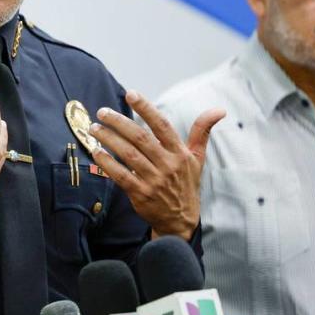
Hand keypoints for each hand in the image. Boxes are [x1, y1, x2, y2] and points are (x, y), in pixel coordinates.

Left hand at [88, 90, 223, 238]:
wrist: (180, 221)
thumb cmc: (186, 184)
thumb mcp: (197, 158)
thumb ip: (202, 132)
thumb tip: (219, 110)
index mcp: (180, 153)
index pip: (162, 125)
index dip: (146, 108)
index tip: (130, 94)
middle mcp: (167, 165)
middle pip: (140, 138)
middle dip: (119, 122)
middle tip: (102, 112)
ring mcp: (154, 180)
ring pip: (128, 154)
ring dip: (109, 139)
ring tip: (94, 129)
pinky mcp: (141, 194)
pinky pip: (121, 175)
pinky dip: (107, 163)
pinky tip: (96, 152)